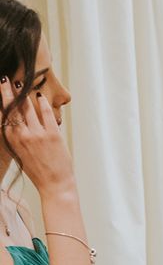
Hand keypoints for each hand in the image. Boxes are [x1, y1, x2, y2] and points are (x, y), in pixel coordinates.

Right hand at [0, 79, 74, 196]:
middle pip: (12, 109)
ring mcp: (37, 134)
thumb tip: (22, 126)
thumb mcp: (23, 154)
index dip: (1, 102)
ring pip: (28, 109)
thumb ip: (20, 139)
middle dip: (8, 93)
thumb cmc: (40, 172)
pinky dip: (42, 104)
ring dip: (24, 94)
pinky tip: (40, 96)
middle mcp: (22, 136)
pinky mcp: (52, 135)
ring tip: (20, 83)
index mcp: (13, 141)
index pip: (3, 116)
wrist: (55, 185)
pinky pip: (46, 114)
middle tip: (4, 79)